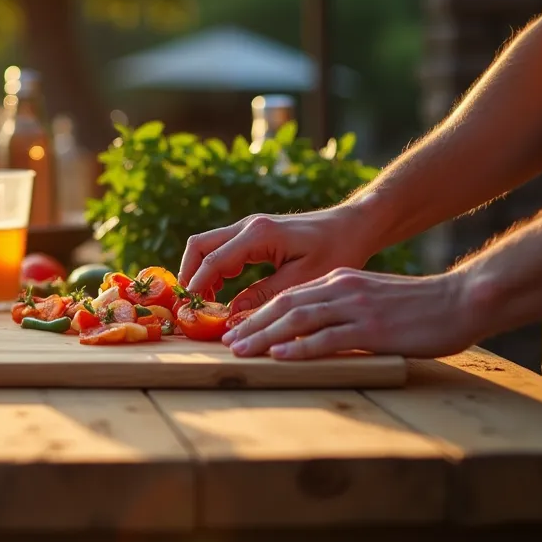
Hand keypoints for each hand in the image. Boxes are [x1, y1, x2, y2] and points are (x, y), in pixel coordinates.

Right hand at [178, 206, 379, 310]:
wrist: (353, 226)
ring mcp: (248, 227)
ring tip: (206, 303)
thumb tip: (231, 315)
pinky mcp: (253, 233)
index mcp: (258, 234)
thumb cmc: (336, 250)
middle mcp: (248, 226)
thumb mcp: (303, 280)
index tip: (190, 311)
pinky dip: (212, 268)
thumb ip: (264, 296)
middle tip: (191, 305)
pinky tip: (221, 291)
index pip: (213, 261)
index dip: (198, 287)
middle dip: (189, 274)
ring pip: (206, 245)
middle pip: (199, 246)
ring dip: (199, 271)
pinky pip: (220, 248)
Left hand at [221, 268, 479, 359]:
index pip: (289, 295)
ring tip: (243, 351)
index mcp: (340, 280)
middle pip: (285, 305)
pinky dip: (300, 348)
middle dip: (253, 324)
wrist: (460, 300)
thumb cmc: (418, 306)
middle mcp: (342, 288)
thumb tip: (315, 329)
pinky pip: (327, 338)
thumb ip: (342, 307)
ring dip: (266, 336)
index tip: (238, 329)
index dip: (260, 312)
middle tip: (229, 343)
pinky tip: (280, 357)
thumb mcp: (371, 298)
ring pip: (299, 319)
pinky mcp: (372, 328)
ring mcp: (356, 307)